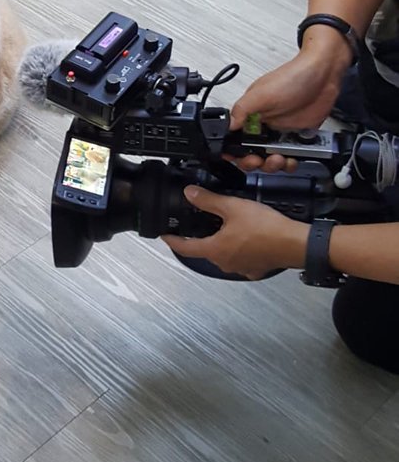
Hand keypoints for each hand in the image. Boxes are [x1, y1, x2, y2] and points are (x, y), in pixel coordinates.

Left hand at [163, 187, 308, 279]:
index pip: (184, 247)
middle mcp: (224, 263)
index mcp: (215, 250)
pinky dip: (239, 248)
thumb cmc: (266, 228)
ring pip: (223, 254)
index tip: (165, 235)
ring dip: (221, 242)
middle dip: (200, 237)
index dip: (172, 240)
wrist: (295, 243)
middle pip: (205, 250)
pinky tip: (246, 236)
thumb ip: (209, 200)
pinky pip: (241, 258)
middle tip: (198, 223)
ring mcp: (240, 267)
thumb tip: (190, 193)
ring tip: (224, 226)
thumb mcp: (233, 207)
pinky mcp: (255, 268)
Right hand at [230, 28, 352, 172]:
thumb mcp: (261, 93)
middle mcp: (263, 125)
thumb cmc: (293, 78)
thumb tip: (227, 126)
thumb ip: (242, 110)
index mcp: (250, 116)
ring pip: (270, 159)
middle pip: (251, 154)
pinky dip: (290, 162)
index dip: (235, 153)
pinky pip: (289, 156)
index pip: (234, 140)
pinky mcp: (297, 137)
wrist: (324, 75)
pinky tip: (293, 158)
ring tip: (281, 160)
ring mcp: (280, 132)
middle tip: (262, 161)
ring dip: (274, 165)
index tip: (243, 158)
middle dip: (255, 162)